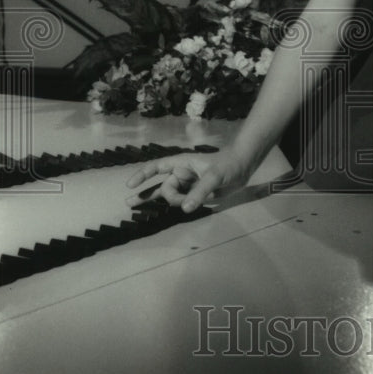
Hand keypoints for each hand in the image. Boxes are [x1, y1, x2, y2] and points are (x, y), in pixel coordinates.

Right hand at [125, 148, 249, 212]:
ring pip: (169, 194)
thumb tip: (185, 208)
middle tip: (129, 203)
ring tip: (135, 207)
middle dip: (149, 194)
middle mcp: (182, 174)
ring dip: (156, 200)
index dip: (142, 175)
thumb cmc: (227, 165)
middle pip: (163, 186)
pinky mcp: (196, 194)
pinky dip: (175, 205)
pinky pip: (181, 201)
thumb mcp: (214, 176)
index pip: (157, 167)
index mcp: (182, 164)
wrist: (243, 167)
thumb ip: (200, 192)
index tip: (130, 184)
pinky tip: (163, 210)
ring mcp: (188, 185)